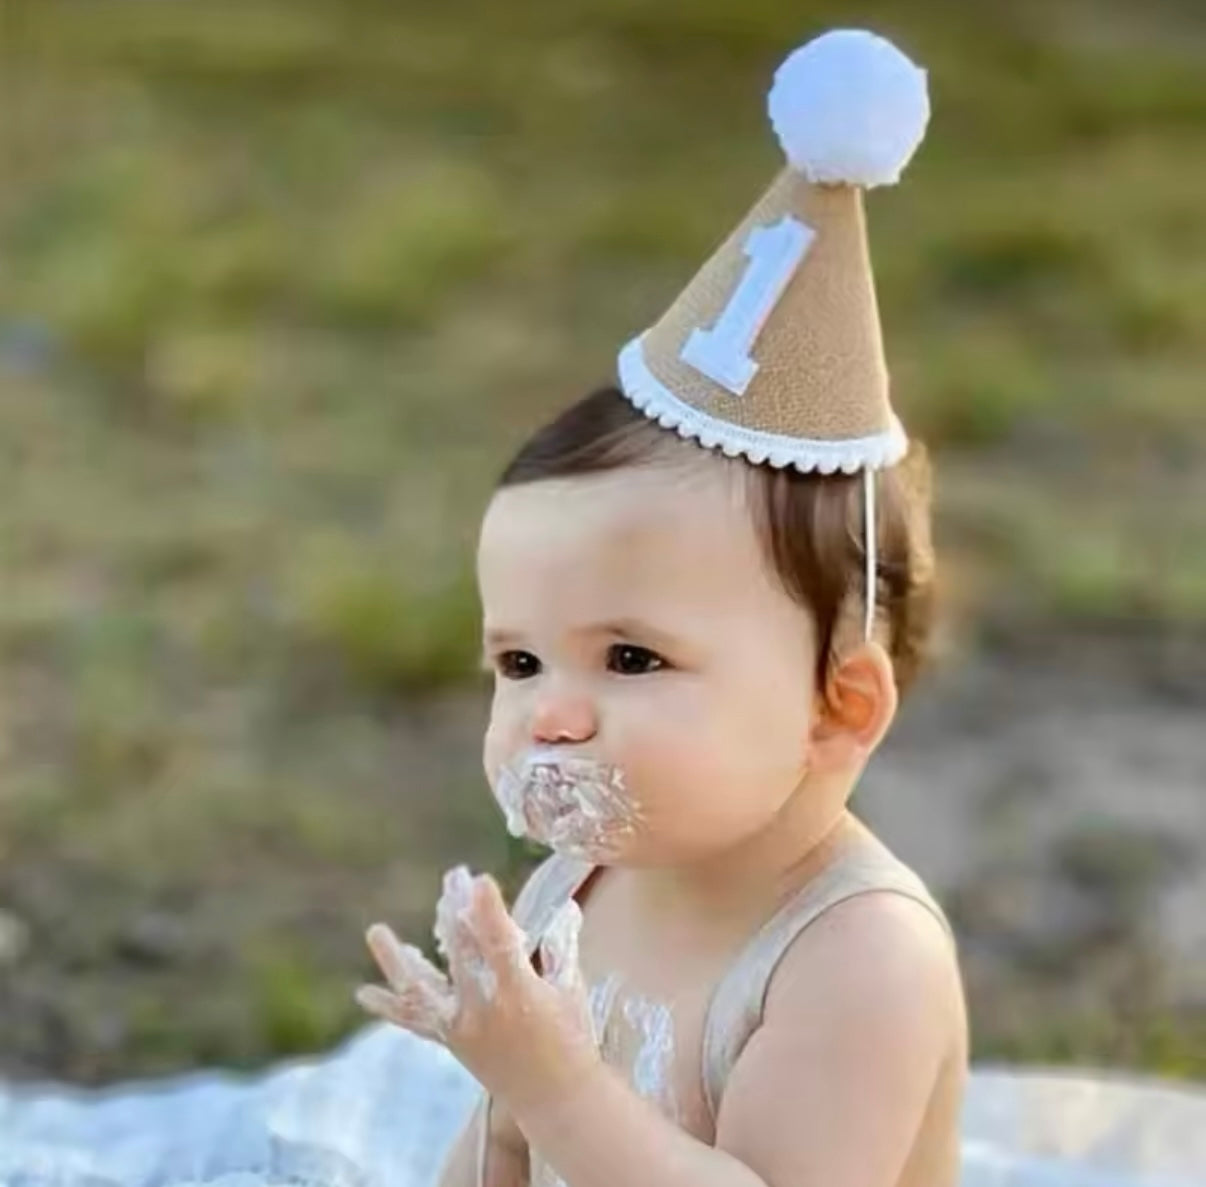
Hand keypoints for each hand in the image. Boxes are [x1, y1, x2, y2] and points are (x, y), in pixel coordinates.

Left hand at [356, 866, 601, 1118]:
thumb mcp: (571, 988)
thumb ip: (561, 947)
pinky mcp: (451, 1041)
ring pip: (422, 990)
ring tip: (375, 931)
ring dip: (396, 960)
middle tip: (454, 877)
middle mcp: (483, 1012)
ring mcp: (461, 1029)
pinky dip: (390, 1007)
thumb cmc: (572, 1038)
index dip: (489, 912)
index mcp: (520, 995)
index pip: (501, 945)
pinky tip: (364, 994)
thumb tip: (566, 906)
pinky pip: (416, 1022)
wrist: (556, 1098)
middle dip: (456, 912)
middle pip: (461, 954)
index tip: (480, 881)